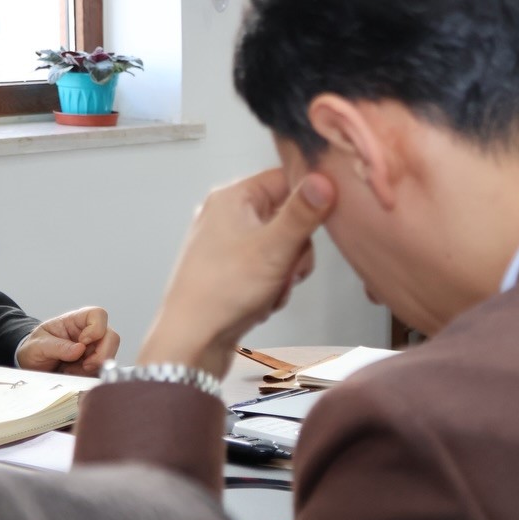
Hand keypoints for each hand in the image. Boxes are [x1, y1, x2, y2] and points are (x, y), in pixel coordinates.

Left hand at [16, 307, 120, 374]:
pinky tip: (74, 375)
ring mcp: (94, 349)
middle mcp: (90, 333)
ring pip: (110, 356)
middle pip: (111, 337)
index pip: (98, 315)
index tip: (83, 342)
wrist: (30, 365)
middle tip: (85, 365)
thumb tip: (79, 350)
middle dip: (101, 354)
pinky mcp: (94, 364)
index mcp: (76, 321)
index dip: (96, 328)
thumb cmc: (34, 349)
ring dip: (93, 367)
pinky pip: (102, 370)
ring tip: (71, 371)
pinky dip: (89, 376)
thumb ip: (57, 347)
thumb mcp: (37, 346)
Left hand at [139, 168, 335, 378]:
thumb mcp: (274, 248)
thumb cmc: (225, 291)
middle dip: (298, 249)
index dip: (311, 199)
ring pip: (284, 245)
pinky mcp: (232, 267)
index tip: (324, 221)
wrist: (191, 342)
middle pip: (290, 216)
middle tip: (286, 268)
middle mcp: (229, 213)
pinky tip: (263, 299)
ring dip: (288, 271)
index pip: (288, 178)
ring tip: (272, 289)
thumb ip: (304, 212)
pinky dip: (274, 284)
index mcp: (233, 197)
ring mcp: (229, 242)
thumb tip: (326, 178)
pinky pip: (270, 265)